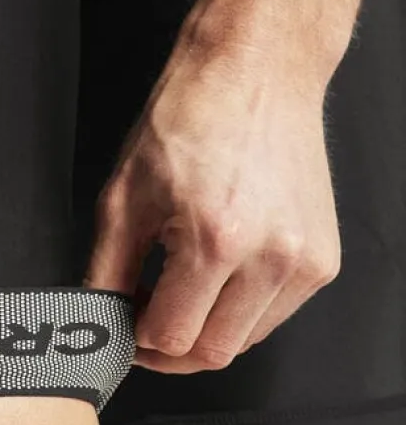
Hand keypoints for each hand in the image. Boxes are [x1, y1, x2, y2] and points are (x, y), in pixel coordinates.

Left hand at [83, 37, 340, 372]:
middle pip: (213, 353)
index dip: (137, 340)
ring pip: (246, 340)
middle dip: (170, 346)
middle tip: (146, 314)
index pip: (172, 338)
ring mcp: (305, 262)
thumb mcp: (123, 193)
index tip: (124, 326)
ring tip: (181, 286)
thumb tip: (99, 320)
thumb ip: (107, 269)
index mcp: (215, 239)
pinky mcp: (324, 260)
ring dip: (207, 329)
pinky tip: (219, 271)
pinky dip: (241, 309)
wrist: (256, 72)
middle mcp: (270, 257)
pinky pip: (274, 314)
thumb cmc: (191, 116)